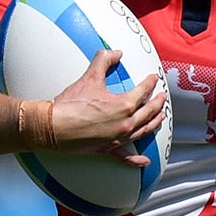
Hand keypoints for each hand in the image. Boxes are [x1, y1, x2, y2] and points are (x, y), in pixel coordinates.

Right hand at [47, 50, 168, 161]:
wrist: (54, 126)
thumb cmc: (71, 105)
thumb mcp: (89, 77)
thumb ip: (103, 60)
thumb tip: (115, 53)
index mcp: (124, 105)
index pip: (143, 92)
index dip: (150, 83)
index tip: (153, 79)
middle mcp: (125, 123)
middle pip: (148, 112)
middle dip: (157, 103)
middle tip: (161, 97)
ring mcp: (118, 138)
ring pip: (143, 131)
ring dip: (154, 123)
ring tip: (160, 118)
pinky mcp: (108, 149)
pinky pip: (126, 157)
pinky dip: (136, 160)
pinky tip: (145, 162)